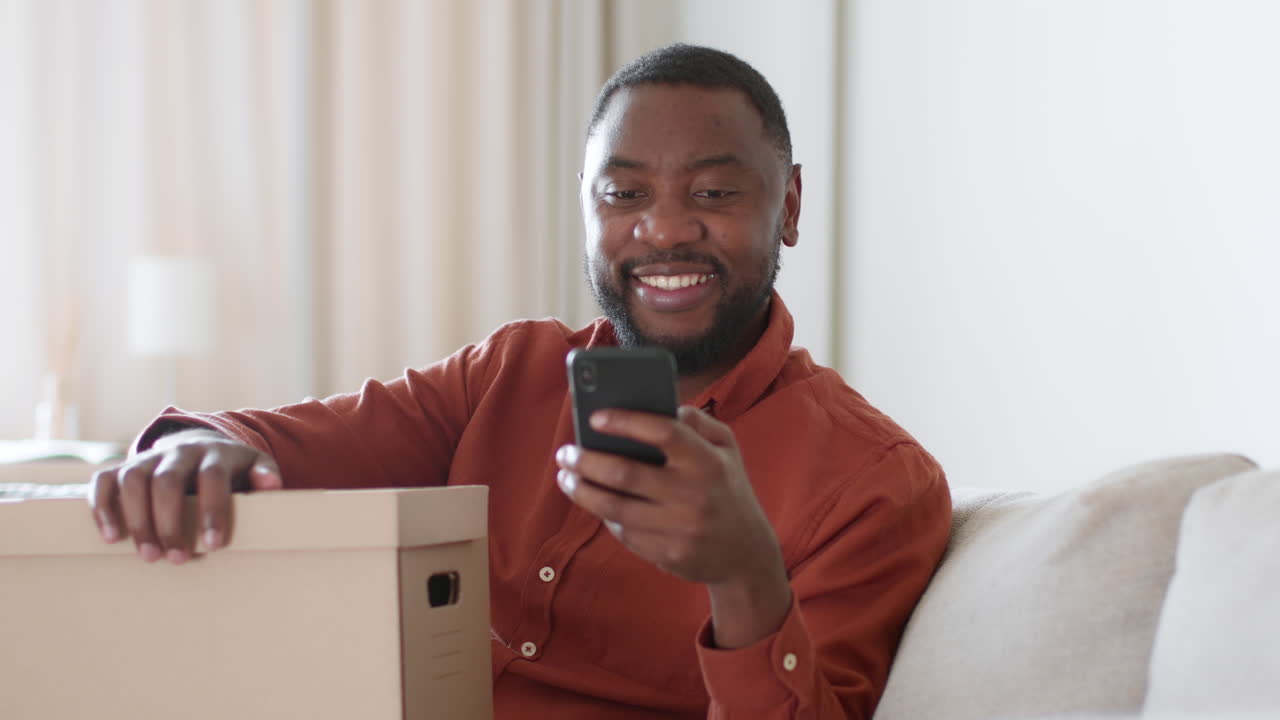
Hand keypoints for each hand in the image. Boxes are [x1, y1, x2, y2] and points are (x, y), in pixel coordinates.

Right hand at [88, 429, 281, 564]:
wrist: (200, 445)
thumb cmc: (230, 470)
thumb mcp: (253, 468)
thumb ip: (264, 476)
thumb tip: (271, 485)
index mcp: (214, 454)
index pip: (211, 477)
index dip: (212, 509)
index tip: (214, 544)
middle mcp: (178, 452)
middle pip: (167, 481)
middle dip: (170, 523)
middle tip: (177, 559)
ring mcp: (148, 458)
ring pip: (133, 480)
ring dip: (137, 520)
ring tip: (149, 556)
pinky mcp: (123, 467)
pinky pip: (103, 481)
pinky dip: (103, 507)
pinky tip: (111, 537)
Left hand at [555, 405, 790, 646]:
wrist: (746, 554)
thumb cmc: (727, 488)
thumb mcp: (727, 448)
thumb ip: (696, 421)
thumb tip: (660, 405)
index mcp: (709, 462)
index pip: (664, 432)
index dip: (626, 421)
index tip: (595, 416)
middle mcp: (694, 495)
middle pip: (625, 474)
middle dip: (586, 460)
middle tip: (565, 452)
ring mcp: (680, 529)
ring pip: (614, 508)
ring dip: (581, 490)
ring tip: (565, 476)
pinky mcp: (668, 555)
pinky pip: (624, 532)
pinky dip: (604, 515)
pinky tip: (594, 500)